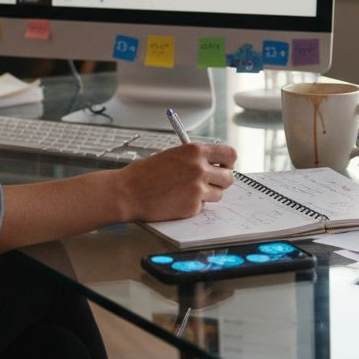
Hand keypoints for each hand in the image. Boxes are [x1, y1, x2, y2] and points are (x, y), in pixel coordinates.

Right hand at [114, 143, 236, 221]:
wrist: (128, 192)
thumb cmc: (145, 173)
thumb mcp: (173, 155)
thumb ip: (195, 159)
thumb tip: (214, 165)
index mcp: (196, 151)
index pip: (230, 154)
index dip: (228, 163)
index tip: (223, 167)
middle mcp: (200, 168)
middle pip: (229, 177)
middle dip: (221, 182)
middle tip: (209, 183)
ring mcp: (197, 189)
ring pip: (218, 194)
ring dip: (207, 195)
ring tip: (186, 192)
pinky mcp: (192, 206)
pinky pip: (202, 207)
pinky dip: (193, 205)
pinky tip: (176, 200)